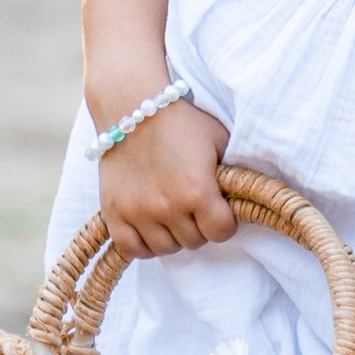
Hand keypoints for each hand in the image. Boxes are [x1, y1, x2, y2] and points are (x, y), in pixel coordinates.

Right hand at [94, 95, 233, 255]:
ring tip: (173, 215)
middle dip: (199, 226)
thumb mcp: (218, 140)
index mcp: (198, 190)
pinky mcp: (114, 212)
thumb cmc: (181, 120)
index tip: (219, 211)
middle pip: (194, 241)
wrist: (132, 105)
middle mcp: (168, 206)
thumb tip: (241, 197)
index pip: (221, 232)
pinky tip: (151, 227)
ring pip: (165, 249)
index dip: (224, 222)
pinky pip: (132, 249)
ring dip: (173, 235)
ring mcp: (138, 212)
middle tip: (194, 207)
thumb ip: (231, 173)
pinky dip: (144, 244)